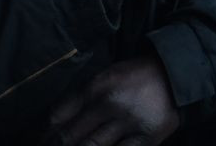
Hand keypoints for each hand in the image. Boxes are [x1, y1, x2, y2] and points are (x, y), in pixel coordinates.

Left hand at [46, 55, 179, 145]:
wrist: (177, 76)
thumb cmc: (136, 77)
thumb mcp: (107, 77)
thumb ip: (81, 98)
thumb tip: (52, 126)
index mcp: (97, 86)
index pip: (57, 116)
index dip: (43, 136)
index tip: (37, 143)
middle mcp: (110, 103)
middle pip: (69, 137)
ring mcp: (129, 122)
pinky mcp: (146, 138)